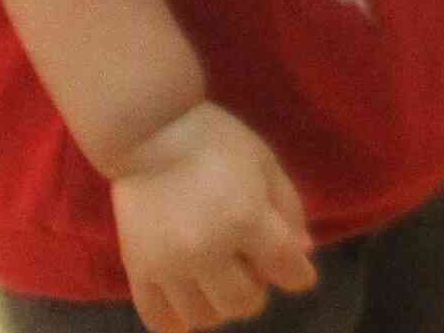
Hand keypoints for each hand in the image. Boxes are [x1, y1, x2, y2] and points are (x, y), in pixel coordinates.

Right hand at [105, 101, 316, 332]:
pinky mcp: (139, 269)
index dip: (299, 275)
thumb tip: (305, 251)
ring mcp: (169, 265)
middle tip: (252, 268)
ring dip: (220, 305)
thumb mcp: (265, 163)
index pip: (286, 270)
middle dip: (257, 289)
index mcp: (245, 219)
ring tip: (219, 282)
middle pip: (243, 302)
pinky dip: (176, 322)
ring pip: (204, 316)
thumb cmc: (215, 140)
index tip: (298, 272)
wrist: (149, 131)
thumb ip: (288, 208)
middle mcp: (207, 250)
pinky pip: (158, 317)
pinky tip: (188, 306)